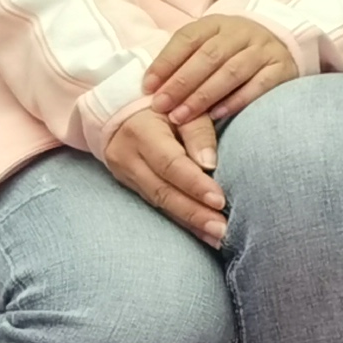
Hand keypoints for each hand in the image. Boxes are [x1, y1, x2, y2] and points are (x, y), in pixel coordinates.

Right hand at [101, 100, 229, 245]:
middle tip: (222, 230)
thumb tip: (210, 163)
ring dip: (189, 223)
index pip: (170, 164)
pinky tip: (201, 232)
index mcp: (141, 132)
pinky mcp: (129, 184)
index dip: (194, 184)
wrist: (120, 110)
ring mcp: (125, 174)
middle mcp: (128, 157)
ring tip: (218, 237)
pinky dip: (180, 219)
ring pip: (158, 202)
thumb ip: (198, 130)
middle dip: (194, 213)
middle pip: (162, 191)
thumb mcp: (181, 106)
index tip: (220, 201)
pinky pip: (156, 204)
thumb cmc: (164, 104)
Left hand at [143, 12, 297, 131]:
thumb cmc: (230, 52)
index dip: (166, 62)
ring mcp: (264, 49)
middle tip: (161, 106)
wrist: (278, 43)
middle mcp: (242, 32)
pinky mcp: (282, 68)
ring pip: (231, 72)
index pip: (188, 38)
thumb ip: (183, 61)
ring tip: (181, 116)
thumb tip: (152, 87)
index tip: (148, 87)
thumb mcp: (207, 45)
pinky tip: (215, 116)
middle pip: (209, 56)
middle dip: (181, 83)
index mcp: (217, 23)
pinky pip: (258, 86)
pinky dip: (235, 102)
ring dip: (203, 96)